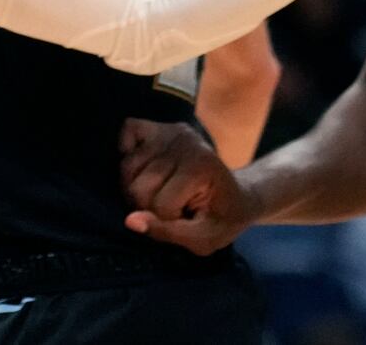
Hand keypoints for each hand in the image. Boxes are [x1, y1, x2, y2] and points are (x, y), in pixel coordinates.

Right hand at [121, 120, 257, 254]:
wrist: (239, 197)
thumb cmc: (222, 220)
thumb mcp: (204, 239)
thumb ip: (167, 232)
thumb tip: (129, 220)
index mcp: (200, 167)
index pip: (159, 205)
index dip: (168, 221)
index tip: (186, 219)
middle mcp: (185, 142)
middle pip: (137, 187)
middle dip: (147, 207)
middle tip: (170, 209)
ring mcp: (172, 131)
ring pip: (127, 166)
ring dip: (135, 187)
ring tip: (158, 192)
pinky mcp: (161, 126)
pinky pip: (128, 129)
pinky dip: (127, 151)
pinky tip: (144, 169)